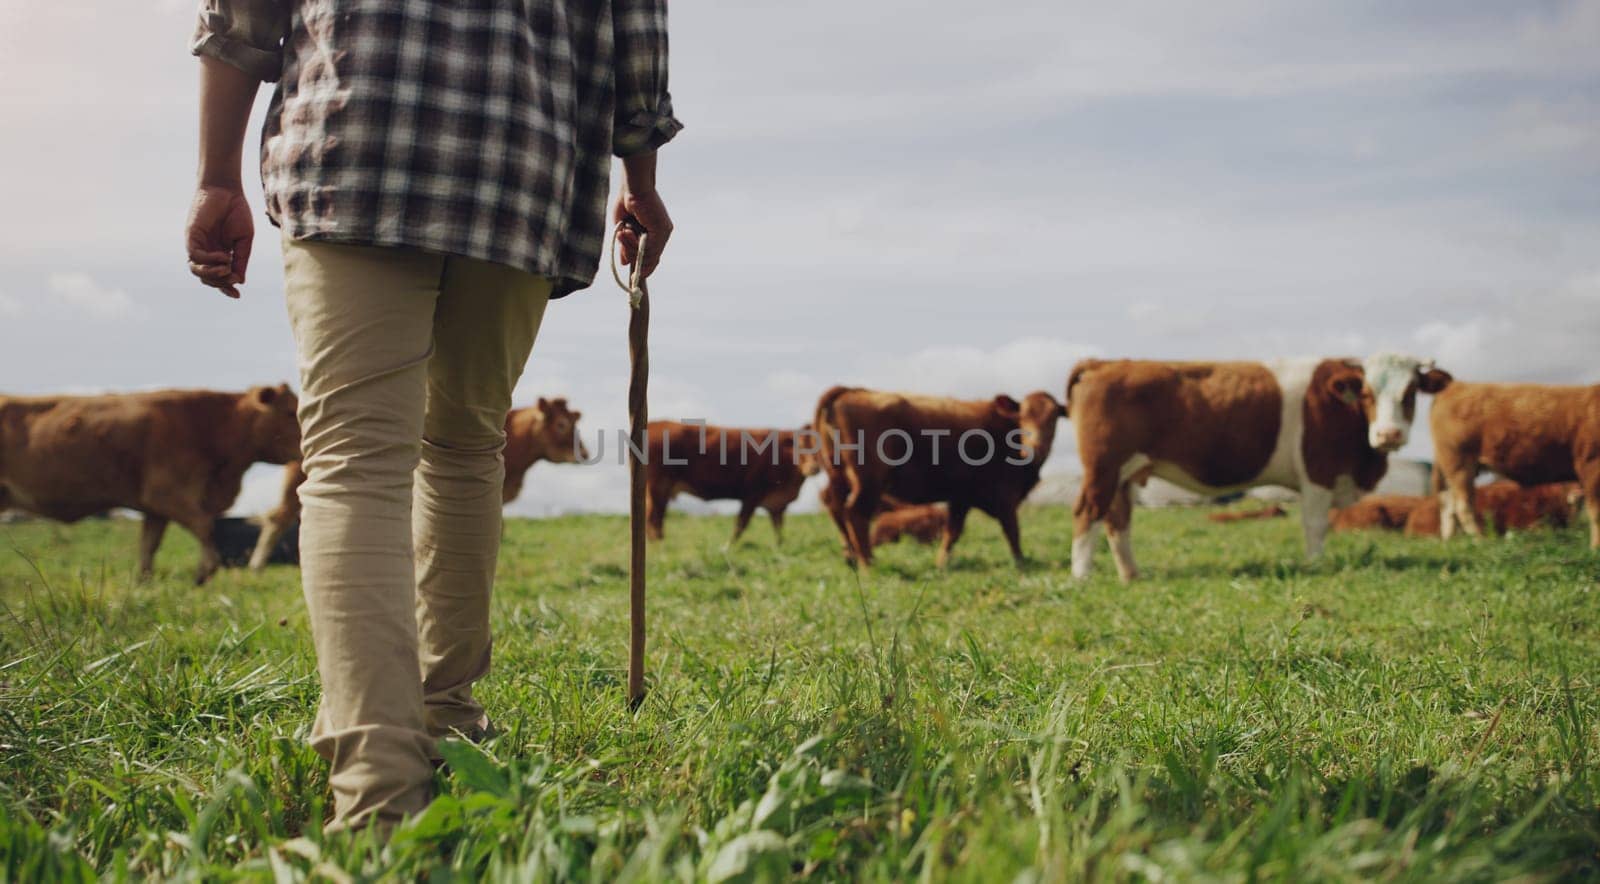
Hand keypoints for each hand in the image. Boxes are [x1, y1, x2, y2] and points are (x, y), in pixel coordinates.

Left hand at [186, 185, 254, 297]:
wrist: (227, 190)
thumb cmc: (237, 213)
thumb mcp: (244, 241)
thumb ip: (241, 260)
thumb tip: (239, 281)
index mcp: (219, 254)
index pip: (218, 277)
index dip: (225, 288)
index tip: (237, 295)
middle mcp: (206, 252)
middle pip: (206, 278)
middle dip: (220, 283)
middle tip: (233, 278)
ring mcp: (198, 245)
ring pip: (197, 271)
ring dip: (212, 275)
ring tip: (226, 269)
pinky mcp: (191, 236)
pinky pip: (196, 256)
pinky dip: (210, 261)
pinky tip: (224, 256)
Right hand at [612, 155, 671, 277]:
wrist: (633, 186)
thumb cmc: (626, 201)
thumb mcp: (623, 228)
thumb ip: (625, 246)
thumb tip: (624, 263)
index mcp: (655, 232)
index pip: (653, 256)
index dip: (645, 267)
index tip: (634, 277)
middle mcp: (662, 233)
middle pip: (650, 258)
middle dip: (632, 255)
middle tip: (621, 239)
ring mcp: (664, 232)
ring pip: (648, 255)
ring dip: (630, 247)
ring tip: (623, 233)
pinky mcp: (662, 230)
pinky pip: (648, 248)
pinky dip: (634, 244)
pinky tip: (627, 232)